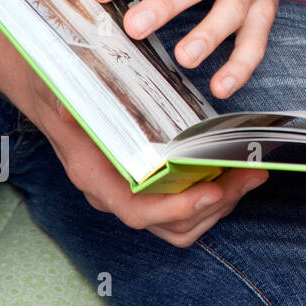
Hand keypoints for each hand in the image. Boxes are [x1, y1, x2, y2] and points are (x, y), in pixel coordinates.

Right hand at [0, 10, 267, 246]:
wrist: (52, 81)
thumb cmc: (64, 81)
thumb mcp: (71, 85)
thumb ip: (85, 100)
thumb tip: (90, 106)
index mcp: (95, 173)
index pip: (137, 211)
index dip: (176, 208)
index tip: (212, 191)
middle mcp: (114, 192)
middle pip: (171, 224)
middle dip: (217, 204)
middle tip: (251, 173)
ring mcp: (133, 192)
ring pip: (183, 222)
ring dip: (223, 201)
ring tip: (253, 171)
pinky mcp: (151, 184)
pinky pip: (185, 205)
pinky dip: (215, 193)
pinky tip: (237, 167)